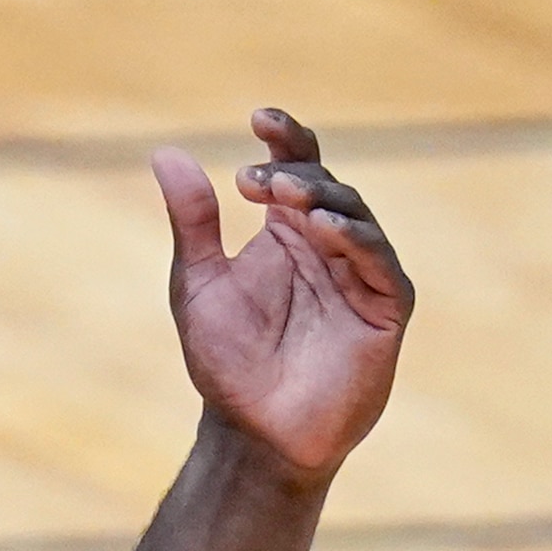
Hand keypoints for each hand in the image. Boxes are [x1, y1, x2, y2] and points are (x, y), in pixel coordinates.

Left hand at [153, 108, 413, 477]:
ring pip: (355, 216)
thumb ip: (191, 221)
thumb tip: (165, 152)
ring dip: (322, 199)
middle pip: (326, 185)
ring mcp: (361, 276)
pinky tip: (323, 229)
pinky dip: (355, 241)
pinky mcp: (386, 309)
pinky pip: (380, 264)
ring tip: (285, 194)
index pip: (297, 167)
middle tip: (254, 181)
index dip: (285, 138)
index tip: (258, 119)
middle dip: (294, 174)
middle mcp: (328, 246)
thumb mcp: (198, 283)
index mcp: (288, 234)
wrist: (254, 431)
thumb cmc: (227, 362)